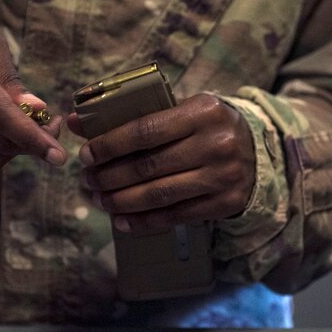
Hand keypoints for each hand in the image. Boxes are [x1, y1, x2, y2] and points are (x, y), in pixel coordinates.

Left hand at [66, 94, 255, 231]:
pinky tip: (122, 221)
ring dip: (122, 201)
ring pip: (160, 194)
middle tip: (88, 180)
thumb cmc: (205, 127)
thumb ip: (133, 115)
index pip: (146, 130)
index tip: (86, 155)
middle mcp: (217, 144)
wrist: (256, 151)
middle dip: (110, 176)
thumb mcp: (179, 110)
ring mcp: (223, 176)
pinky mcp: (225, 203)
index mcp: (203, 111)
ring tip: (100, 199)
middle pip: (149, 166)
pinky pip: (176, 216)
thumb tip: (76, 122)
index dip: (110, 145)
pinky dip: (144, 221)